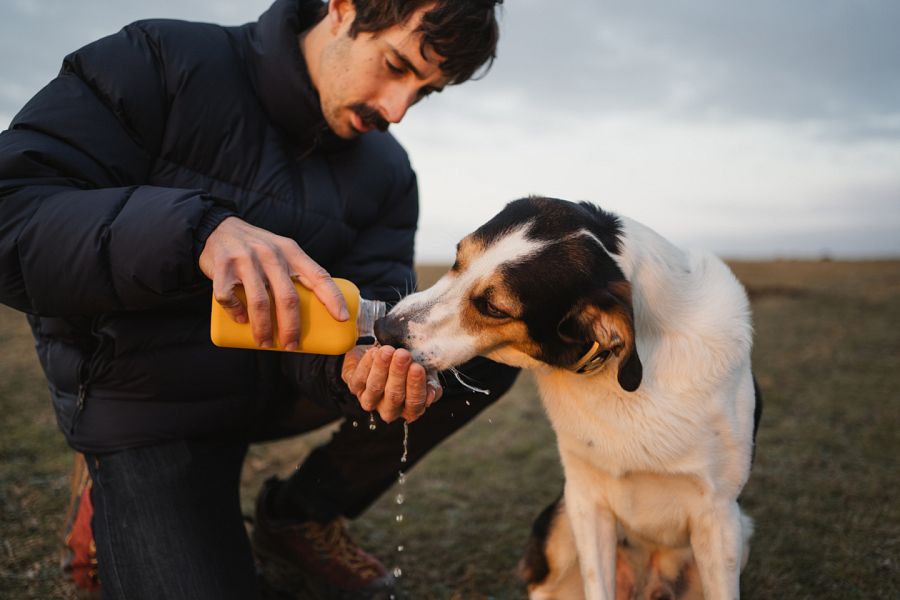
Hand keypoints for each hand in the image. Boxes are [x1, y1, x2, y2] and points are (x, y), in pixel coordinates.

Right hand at [199, 216, 347, 349]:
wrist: (220, 229)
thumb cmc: (259, 250)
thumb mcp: (282, 252)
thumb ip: (297, 273)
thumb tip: (318, 313)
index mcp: (291, 251)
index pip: (318, 275)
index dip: (333, 298)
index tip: (342, 318)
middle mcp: (271, 253)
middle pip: (288, 297)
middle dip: (291, 327)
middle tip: (291, 345)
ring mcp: (246, 258)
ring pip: (259, 302)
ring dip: (263, 328)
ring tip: (264, 343)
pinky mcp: (222, 266)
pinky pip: (229, 296)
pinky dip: (236, 312)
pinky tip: (241, 320)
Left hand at [342, 345, 442, 422]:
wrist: (383, 350)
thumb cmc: (407, 365)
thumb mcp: (425, 373)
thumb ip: (431, 383)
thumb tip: (432, 395)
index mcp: (410, 408)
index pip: (414, 403)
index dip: (416, 386)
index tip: (417, 367)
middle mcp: (389, 409)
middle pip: (394, 396)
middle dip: (398, 374)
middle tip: (403, 355)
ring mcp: (370, 400)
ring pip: (376, 387)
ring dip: (382, 367)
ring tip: (388, 350)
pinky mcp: (355, 387)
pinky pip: (360, 378)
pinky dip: (367, 364)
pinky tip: (375, 351)